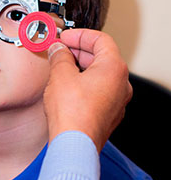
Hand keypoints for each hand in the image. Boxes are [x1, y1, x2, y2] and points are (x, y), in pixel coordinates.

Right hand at [44, 29, 132, 151]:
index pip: (101, 40)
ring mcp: (117, 100)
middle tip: (60, 50)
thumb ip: (60, 56)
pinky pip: (98, 91)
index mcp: (114, 69)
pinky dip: (83, 83)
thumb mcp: (60, 75)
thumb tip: (58, 49)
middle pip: (101, 57)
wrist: (74, 144)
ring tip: (60, 68)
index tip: (66, 37)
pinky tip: (66, 87)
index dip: (80, 35)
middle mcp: (121, 84)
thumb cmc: (72, 113)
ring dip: (80, 67)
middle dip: (78, 51)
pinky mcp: (108, 114)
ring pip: (99, 75)